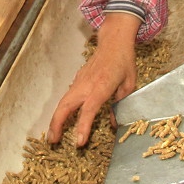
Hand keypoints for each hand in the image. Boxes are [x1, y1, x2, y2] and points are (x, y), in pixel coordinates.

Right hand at [47, 13, 140, 146]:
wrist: (113, 41)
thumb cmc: (124, 61)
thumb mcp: (129, 84)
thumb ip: (121, 104)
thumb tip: (114, 123)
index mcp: (102, 86)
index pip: (89, 110)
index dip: (83, 127)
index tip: (79, 142)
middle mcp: (87, 84)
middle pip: (66, 106)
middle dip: (57, 124)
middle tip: (53, 141)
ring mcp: (79, 81)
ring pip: (62, 102)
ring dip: (56, 119)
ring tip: (53, 136)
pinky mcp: (77, 80)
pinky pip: (67, 97)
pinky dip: (61, 110)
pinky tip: (61, 120)